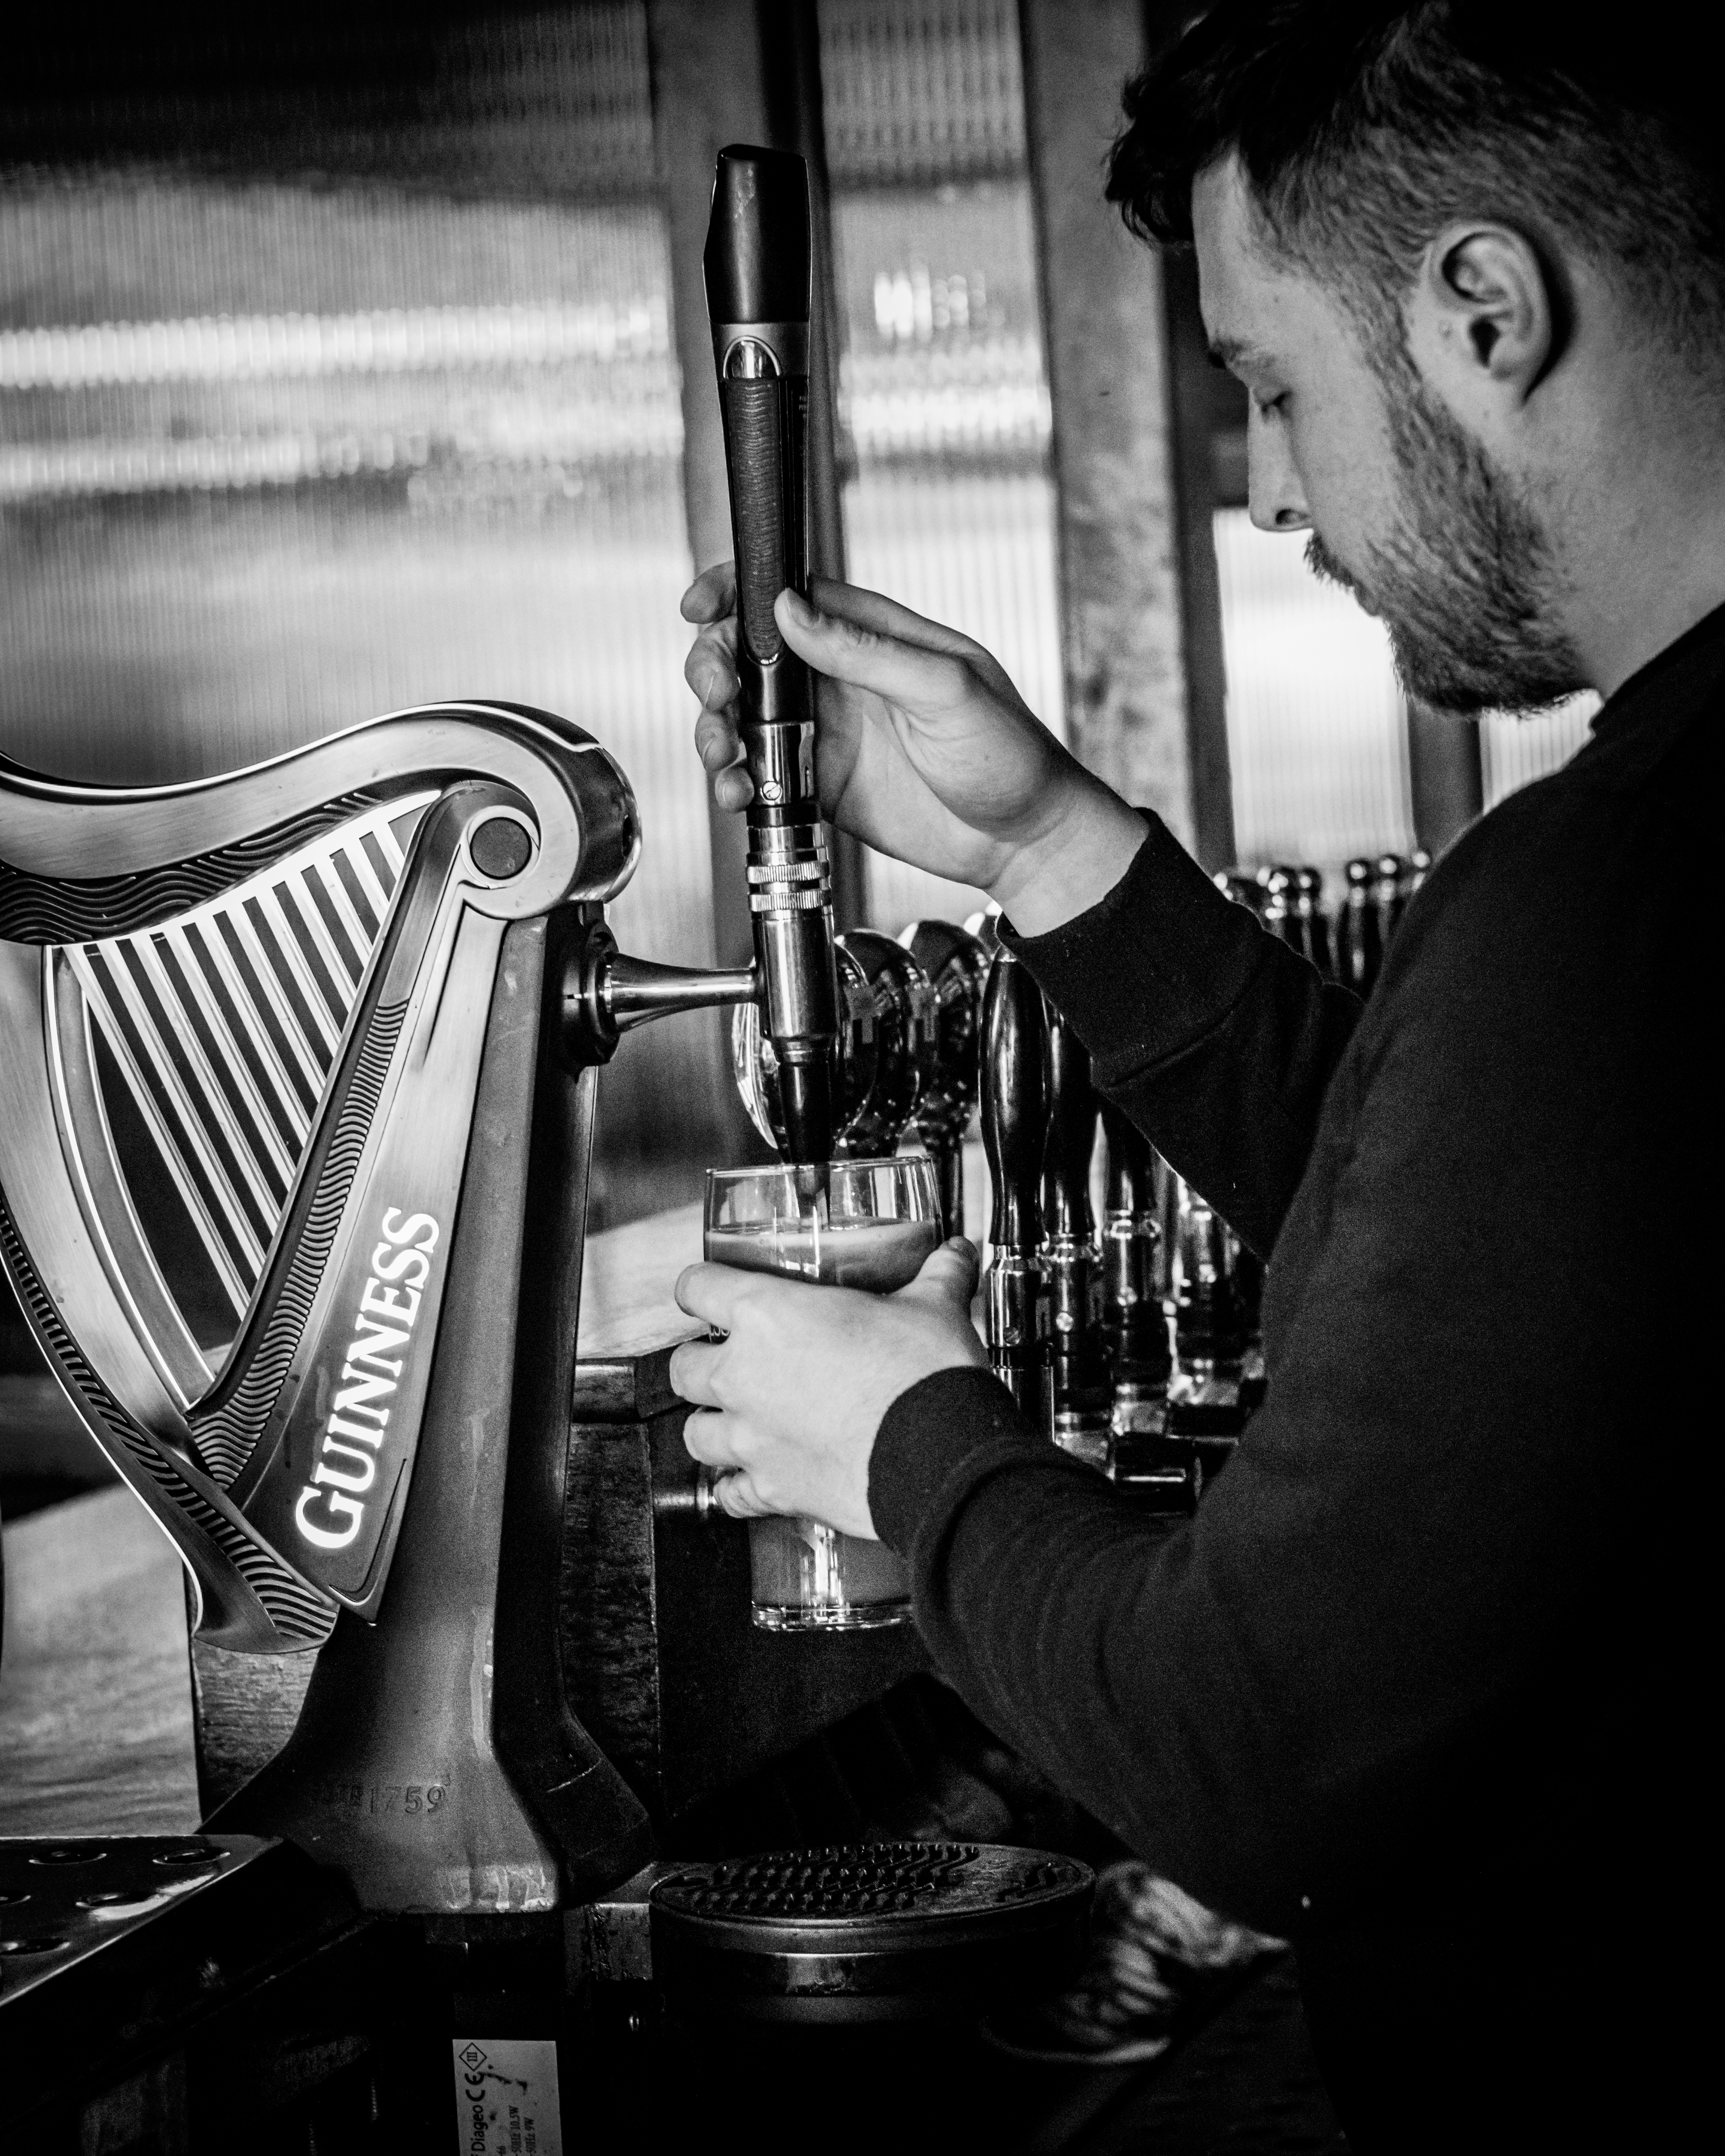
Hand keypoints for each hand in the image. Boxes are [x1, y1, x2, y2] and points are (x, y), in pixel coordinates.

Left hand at [669, 1237, 985, 1533]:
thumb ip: (937, 1277)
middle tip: (730, 1361)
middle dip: (700, 1362)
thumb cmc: (925, 1375)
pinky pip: (729, 1492)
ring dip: (711, 1424)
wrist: (941, 1455)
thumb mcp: (933, 1308)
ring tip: (734, 1421)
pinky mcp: (770, 1489)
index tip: (706, 1293)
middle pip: (683, 1366)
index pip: (697, 1287)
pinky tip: (752, 1478)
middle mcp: (743, 1375)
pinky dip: (736, 1485)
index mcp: (767, 1315)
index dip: (700, 1287)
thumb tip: (956, 1255)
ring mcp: (751, 1438)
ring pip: (695, 1432)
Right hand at [681, 567, 1146, 934]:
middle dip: (713, 667)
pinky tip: (737, 795)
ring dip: (715, 731)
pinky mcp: (819, 787)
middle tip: (717, 695)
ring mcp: (826, 735)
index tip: (698, 605)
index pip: (792, 596)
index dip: (737, 594)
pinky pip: (759, 777)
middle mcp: (842, 681)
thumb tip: (791, 612)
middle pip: (750, 656)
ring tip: (722, 757)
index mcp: (874, 639)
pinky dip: (736, 784)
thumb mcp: (944, 689)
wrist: (1022, 840)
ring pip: (743, 718)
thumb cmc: (1007, 754)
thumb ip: (865, 650)